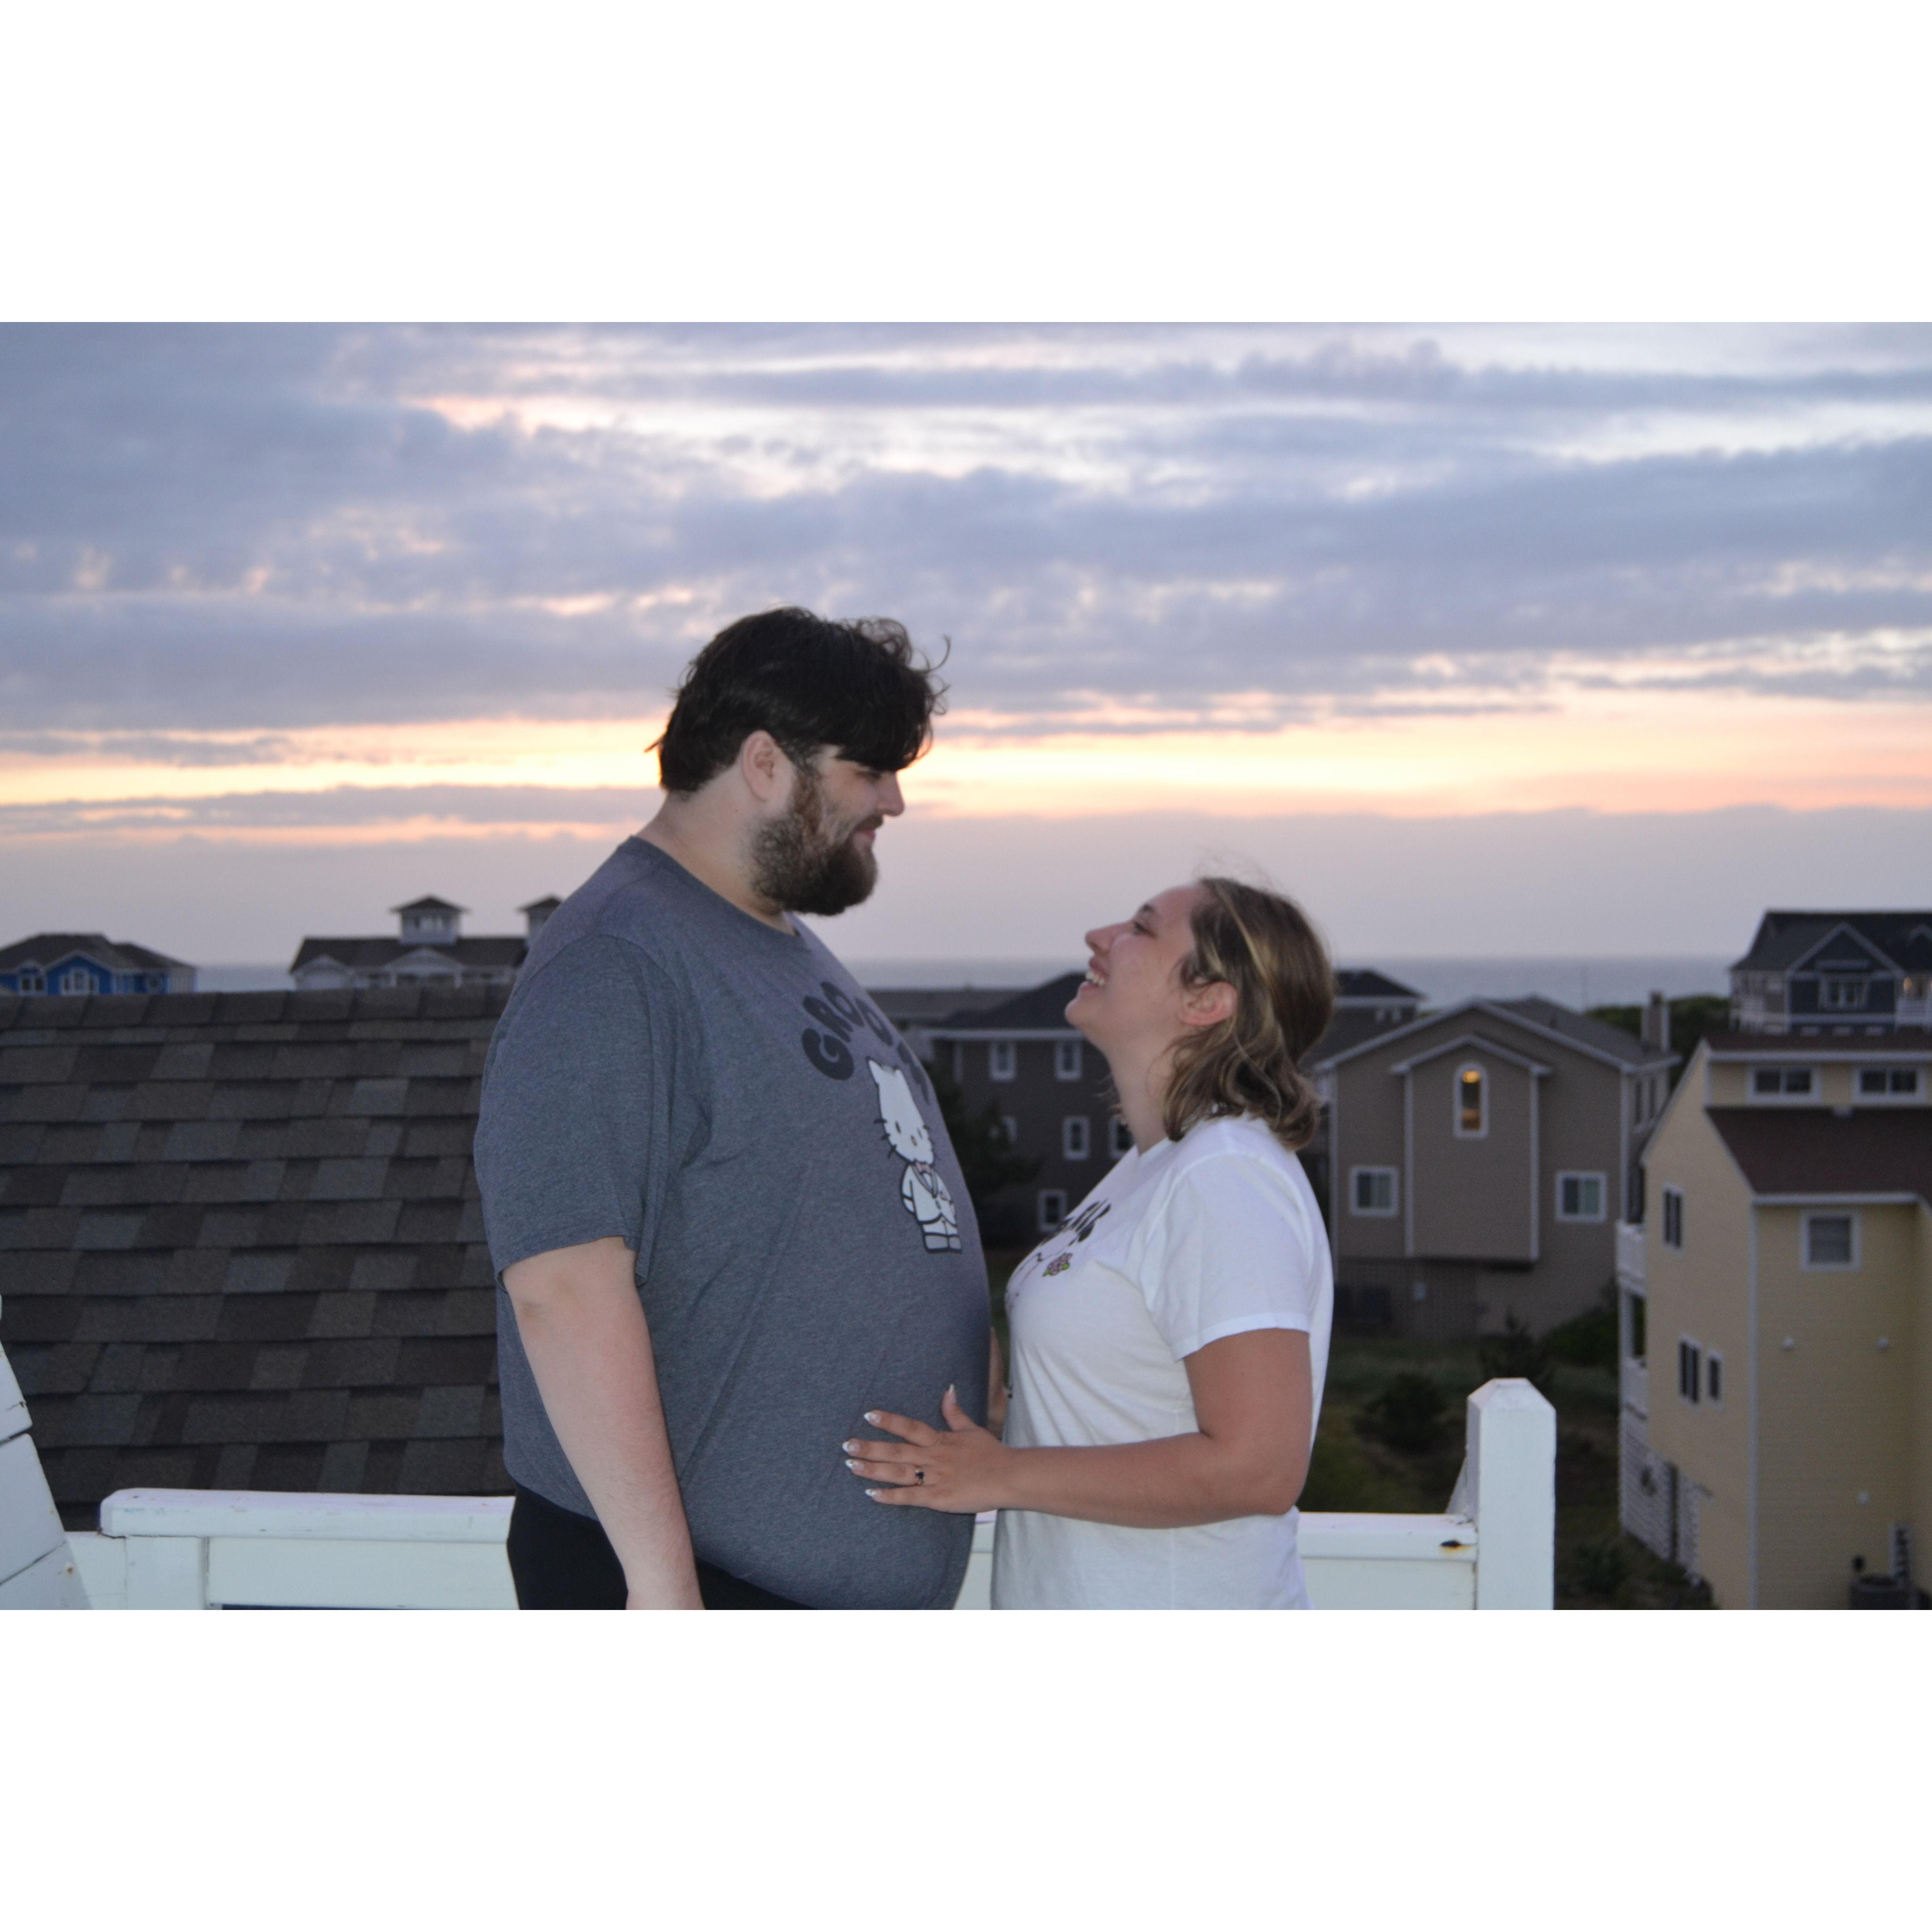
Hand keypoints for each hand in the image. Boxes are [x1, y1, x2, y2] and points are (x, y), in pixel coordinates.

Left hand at [843, 1385, 1009, 1514]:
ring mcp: (935, 1479)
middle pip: (897, 1451)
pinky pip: (910, 1497)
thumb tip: (948, 1389)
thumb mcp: (972, 1429)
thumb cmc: (991, 1454)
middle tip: (847, 1445)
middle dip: (870, 1448)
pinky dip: (890, 1496)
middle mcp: (934, 1458)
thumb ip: (955, 1413)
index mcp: (940, 1440)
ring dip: (874, 1470)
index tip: (869, 1415)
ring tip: (852, 1466)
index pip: (910, 1428)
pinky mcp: (939, 1499)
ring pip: (899, 1473)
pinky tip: (871, 1494)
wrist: (1009, 1477)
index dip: (889, 1421)